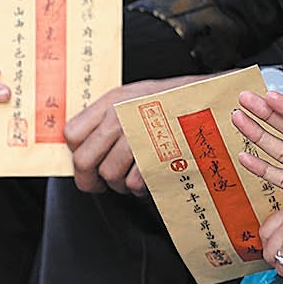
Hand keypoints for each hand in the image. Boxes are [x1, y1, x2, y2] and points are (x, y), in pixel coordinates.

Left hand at [64, 76, 191, 193]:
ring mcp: (139, 136)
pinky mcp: (157, 154)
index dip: (75, 153)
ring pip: (109, 175)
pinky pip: (134, 183)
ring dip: (119, 185)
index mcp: (112, 101)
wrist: (211, 99)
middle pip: (84, 160)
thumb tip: (84, 142)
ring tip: (131, 178)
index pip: (71, 134)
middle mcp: (121, 117)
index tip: (87, 160)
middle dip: (89, 180)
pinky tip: (148, 178)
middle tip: (98, 184)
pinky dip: (140, 188)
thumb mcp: (135, 95)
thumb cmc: (176, 99)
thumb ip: (107, 114)